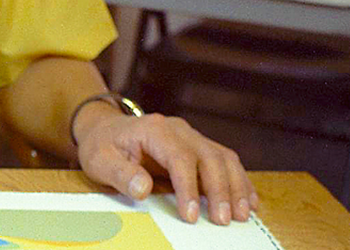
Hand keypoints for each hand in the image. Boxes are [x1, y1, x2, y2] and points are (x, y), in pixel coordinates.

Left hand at [76, 110, 258, 224]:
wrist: (105, 130)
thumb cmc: (103, 146)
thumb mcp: (100, 160)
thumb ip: (120, 174)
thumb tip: (143, 188)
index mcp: (154, 129)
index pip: (179, 158)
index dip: (189, 188)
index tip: (191, 216)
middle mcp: (179, 130)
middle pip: (209, 157)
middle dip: (219, 190)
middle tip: (223, 220)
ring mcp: (192, 137)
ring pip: (223, 158)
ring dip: (236, 186)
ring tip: (241, 215)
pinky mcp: (199, 147)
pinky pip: (226, 161)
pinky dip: (240, 181)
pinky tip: (249, 202)